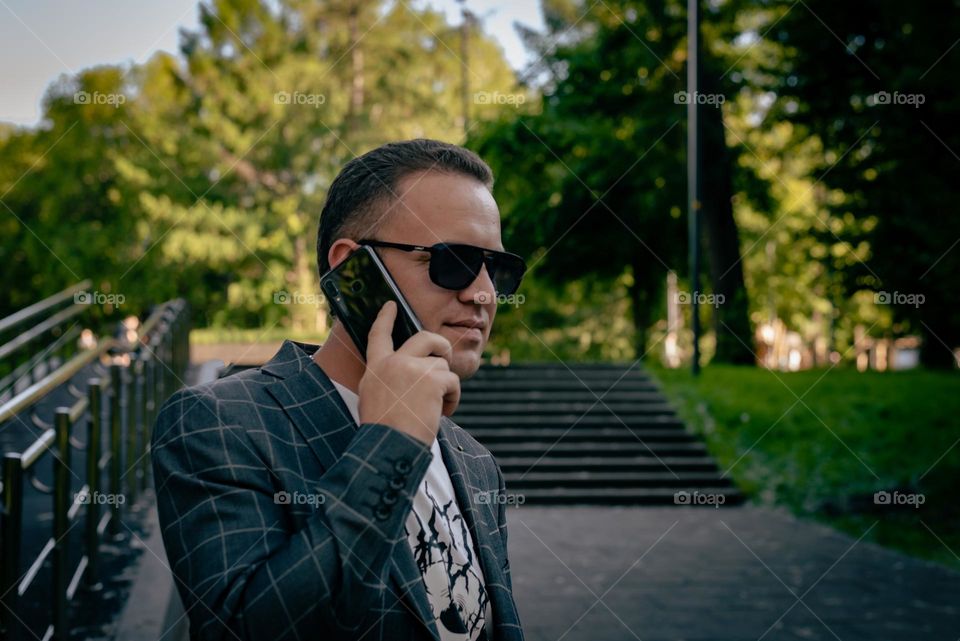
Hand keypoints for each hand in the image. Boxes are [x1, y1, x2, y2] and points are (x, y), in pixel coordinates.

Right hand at [357, 301, 460, 444]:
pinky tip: (443, 413)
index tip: (391, 305)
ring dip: (446, 386)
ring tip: (437, 407)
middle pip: (424, 337)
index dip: (385, 318)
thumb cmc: (384, 431)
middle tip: (445, 359)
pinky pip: (452, 381)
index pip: (378, 335)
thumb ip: (387, 378)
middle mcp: (393, 362)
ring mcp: (413, 368)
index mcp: (375, 368)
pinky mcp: (432, 379)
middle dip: (441, 345)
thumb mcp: (373, 398)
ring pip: (442, 366)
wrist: (389, 447)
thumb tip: (412, 372)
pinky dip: (452, 398)